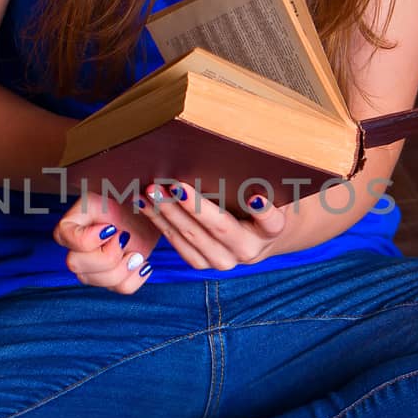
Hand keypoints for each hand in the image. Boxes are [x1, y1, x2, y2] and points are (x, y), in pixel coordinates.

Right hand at [53, 190, 159, 292]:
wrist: (148, 210)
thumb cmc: (128, 196)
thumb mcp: (110, 189)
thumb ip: (100, 199)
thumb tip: (106, 225)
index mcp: (70, 225)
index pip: (65, 239)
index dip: (90, 239)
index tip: (110, 227)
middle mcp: (75, 250)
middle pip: (77, 266)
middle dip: (108, 255)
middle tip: (125, 238)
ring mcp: (92, 268)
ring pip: (101, 281)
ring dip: (125, 267)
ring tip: (136, 252)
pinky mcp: (112, 278)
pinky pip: (121, 289)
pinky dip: (137, 277)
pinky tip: (142, 263)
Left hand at [135, 180, 286, 270]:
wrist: (257, 237)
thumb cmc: (259, 204)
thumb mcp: (269, 192)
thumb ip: (258, 181)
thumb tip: (233, 153)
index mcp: (271, 231)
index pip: (271, 222)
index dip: (263, 212)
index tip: (255, 197)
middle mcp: (249, 250)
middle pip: (220, 228)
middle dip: (194, 206)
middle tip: (174, 185)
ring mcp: (224, 261)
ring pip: (192, 237)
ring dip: (168, 213)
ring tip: (152, 192)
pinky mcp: (203, 263)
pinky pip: (178, 244)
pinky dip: (159, 222)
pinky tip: (146, 204)